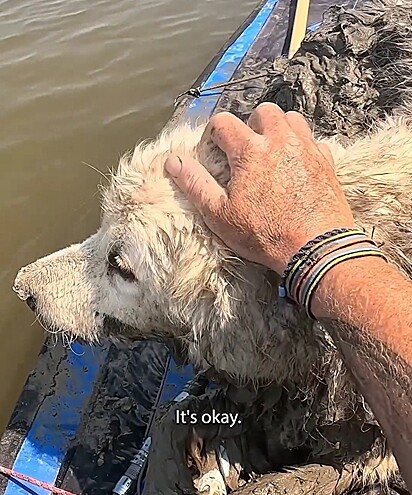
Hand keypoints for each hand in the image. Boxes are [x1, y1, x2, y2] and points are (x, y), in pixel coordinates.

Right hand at [165, 103, 354, 274]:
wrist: (314, 249)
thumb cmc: (264, 234)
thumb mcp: (219, 214)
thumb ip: (195, 183)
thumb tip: (174, 161)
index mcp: (249, 151)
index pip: (224, 122)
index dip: (214, 134)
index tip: (216, 151)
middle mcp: (280, 140)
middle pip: (263, 111)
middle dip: (251, 125)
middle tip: (247, 151)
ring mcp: (306, 148)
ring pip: (291, 119)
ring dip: (278, 129)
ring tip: (271, 153)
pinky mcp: (325, 161)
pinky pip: (312, 140)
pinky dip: (301, 146)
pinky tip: (295, 166)